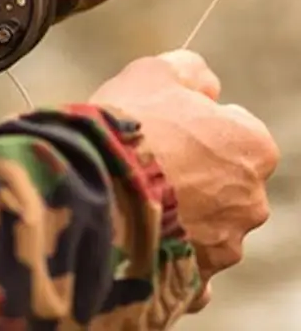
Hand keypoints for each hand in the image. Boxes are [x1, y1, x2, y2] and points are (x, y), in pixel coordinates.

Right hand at [90, 50, 278, 311]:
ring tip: (134, 197)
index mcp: (252, 146)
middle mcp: (252, 199)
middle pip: (224, 179)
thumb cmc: (129, 126)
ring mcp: (225, 244)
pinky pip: (187, 266)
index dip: (199, 123)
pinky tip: (140, 236)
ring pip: (207, 223)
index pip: (239, 129)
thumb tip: (203, 80)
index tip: (167, 123)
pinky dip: (169, 254)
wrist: (96, 189)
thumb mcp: (152, 73)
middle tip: (148, 160)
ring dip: (181, 213)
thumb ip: (187, 70)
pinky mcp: (196, 279)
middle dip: (194, 171)